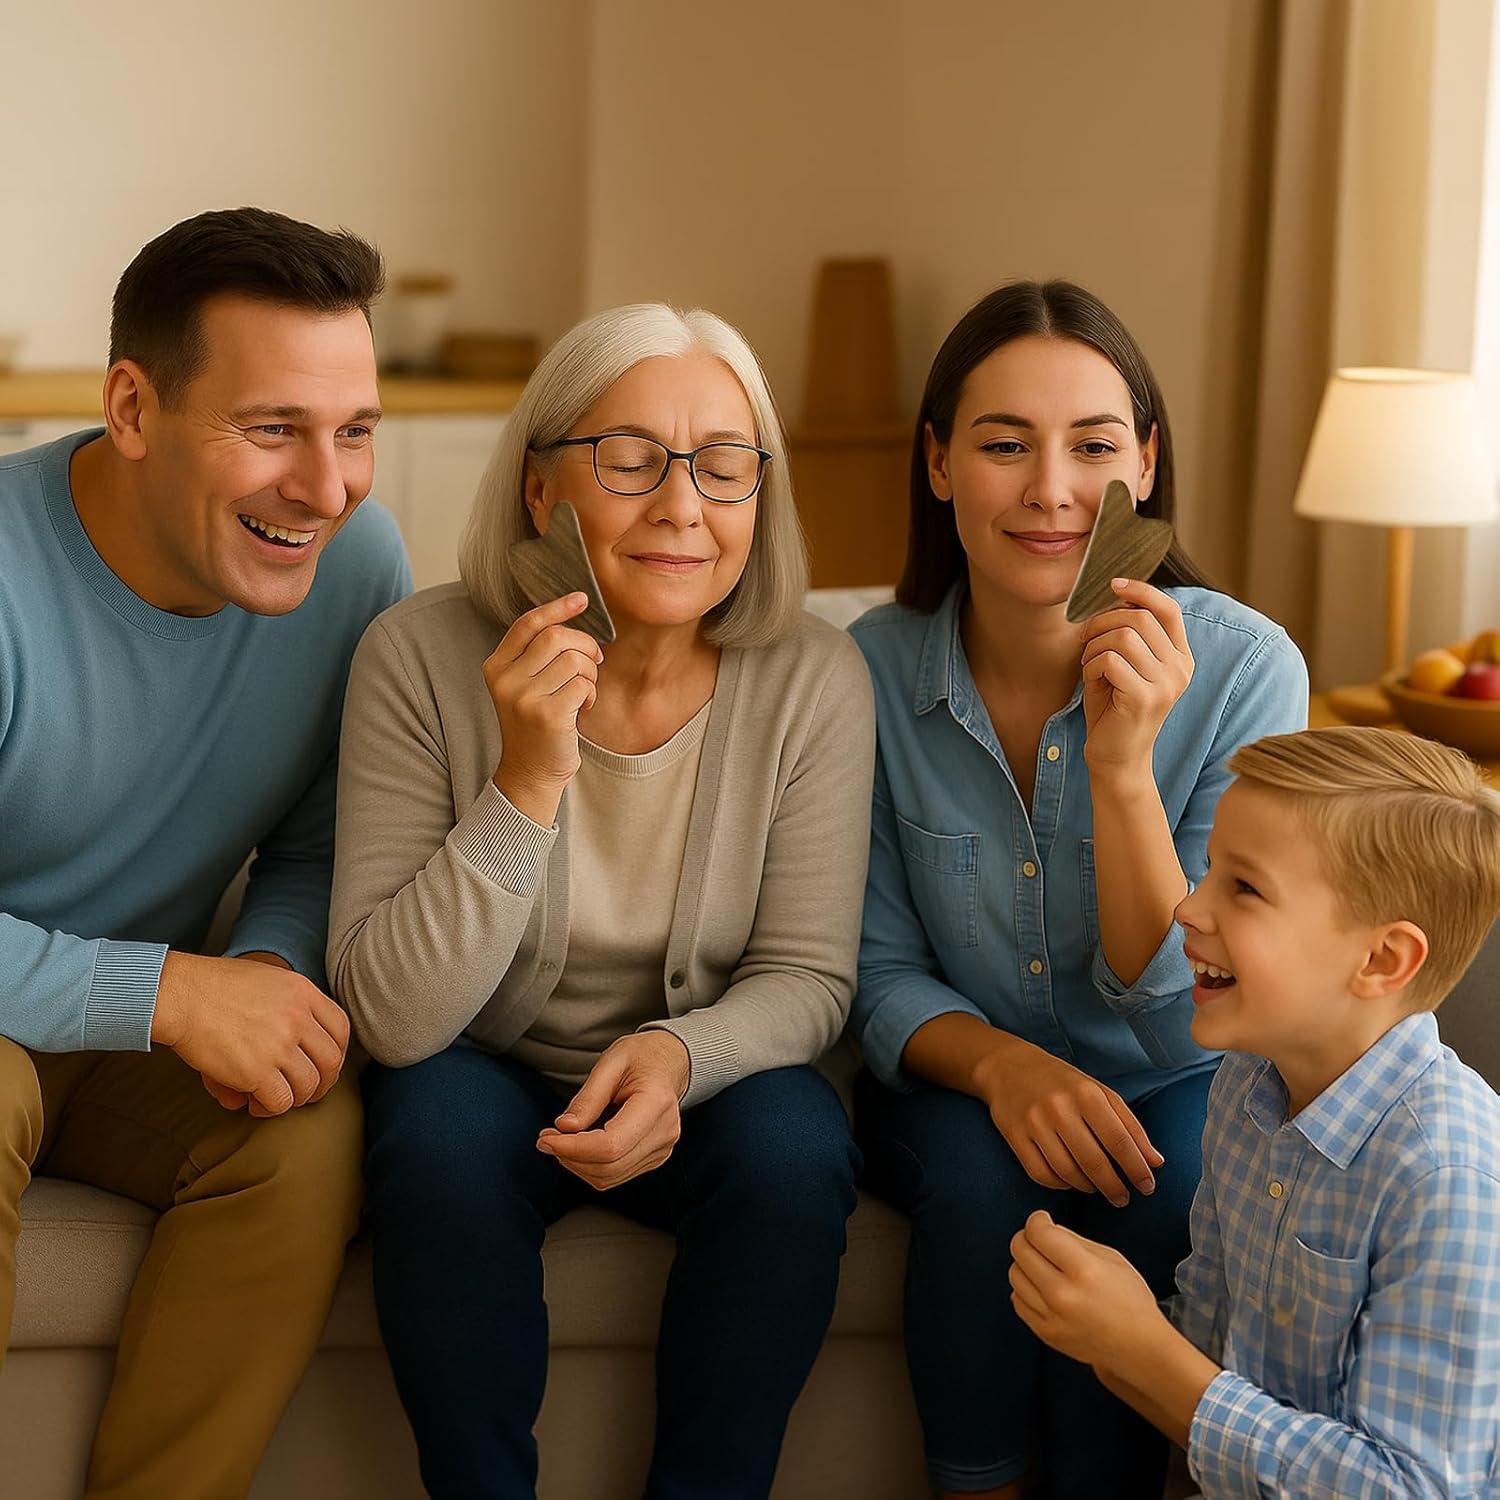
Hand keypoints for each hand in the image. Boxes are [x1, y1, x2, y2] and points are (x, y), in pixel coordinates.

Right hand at [153, 951, 348, 1117]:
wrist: (179, 994)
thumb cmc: (212, 987)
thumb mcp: (266, 981)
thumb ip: (288, 1008)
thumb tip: (294, 1050)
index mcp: (303, 992)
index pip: (340, 1029)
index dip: (336, 1052)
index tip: (324, 1065)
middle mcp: (298, 1017)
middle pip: (331, 1061)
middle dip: (323, 1083)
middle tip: (307, 1093)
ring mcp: (280, 1044)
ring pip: (308, 1086)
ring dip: (294, 1099)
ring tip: (274, 1099)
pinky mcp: (257, 1070)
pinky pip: (280, 1101)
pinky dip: (270, 1108)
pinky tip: (255, 1104)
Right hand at [485, 593, 604, 825]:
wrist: (530, 772)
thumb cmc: (536, 724)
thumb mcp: (525, 685)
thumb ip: (538, 654)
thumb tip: (573, 613)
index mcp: (495, 667)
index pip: (528, 624)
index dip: (556, 607)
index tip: (582, 599)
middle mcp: (504, 680)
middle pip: (557, 637)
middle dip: (585, 646)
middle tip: (594, 664)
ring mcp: (523, 698)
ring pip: (574, 660)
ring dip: (590, 674)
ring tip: (583, 692)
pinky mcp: (546, 715)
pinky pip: (583, 684)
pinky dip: (590, 693)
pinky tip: (582, 708)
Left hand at [537, 1032, 690, 1190]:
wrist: (669, 1061)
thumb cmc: (641, 1056)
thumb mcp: (611, 1062)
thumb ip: (588, 1097)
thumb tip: (564, 1128)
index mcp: (656, 1103)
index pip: (611, 1145)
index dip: (574, 1148)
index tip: (546, 1138)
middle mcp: (664, 1131)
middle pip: (609, 1165)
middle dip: (570, 1157)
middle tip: (547, 1138)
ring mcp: (662, 1148)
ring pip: (610, 1176)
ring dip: (577, 1164)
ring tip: (561, 1140)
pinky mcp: (655, 1157)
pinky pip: (616, 1174)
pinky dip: (590, 1166)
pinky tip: (580, 1145)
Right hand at [974, 1035, 1162, 1205]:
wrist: (1008, 1066)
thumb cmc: (1061, 1082)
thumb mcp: (1098, 1092)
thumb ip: (1129, 1126)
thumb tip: (1155, 1162)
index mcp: (1086, 1094)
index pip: (1119, 1141)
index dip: (1136, 1169)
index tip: (1147, 1187)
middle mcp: (1060, 1108)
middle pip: (1095, 1162)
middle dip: (1114, 1187)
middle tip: (1123, 1198)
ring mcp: (1034, 1123)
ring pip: (1068, 1172)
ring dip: (1088, 1187)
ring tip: (1097, 1188)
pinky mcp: (1014, 1136)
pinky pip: (1041, 1174)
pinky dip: (1060, 1185)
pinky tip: (1070, 1181)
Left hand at [1008, 1210, 1168, 1368]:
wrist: (1139, 1348)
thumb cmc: (1130, 1300)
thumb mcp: (1111, 1258)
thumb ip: (1073, 1240)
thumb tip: (1044, 1228)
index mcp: (1084, 1270)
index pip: (1040, 1233)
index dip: (1037, 1220)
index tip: (1042, 1220)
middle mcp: (1064, 1294)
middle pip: (1020, 1250)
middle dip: (1027, 1237)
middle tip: (1039, 1239)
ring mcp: (1052, 1317)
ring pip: (1014, 1274)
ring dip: (1024, 1263)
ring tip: (1043, 1265)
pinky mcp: (1046, 1334)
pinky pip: (1017, 1300)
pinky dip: (1026, 1289)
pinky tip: (1042, 1288)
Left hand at [1080, 579, 1192, 775]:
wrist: (1117, 758)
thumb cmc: (1115, 709)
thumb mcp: (1126, 666)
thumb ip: (1128, 635)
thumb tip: (1115, 595)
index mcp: (1181, 657)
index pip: (1168, 609)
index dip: (1141, 590)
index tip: (1113, 583)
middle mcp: (1180, 669)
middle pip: (1139, 619)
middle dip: (1103, 623)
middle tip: (1086, 640)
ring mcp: (1167, 684)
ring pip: (1123, 637)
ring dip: (1095, 647)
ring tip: (1090, 666)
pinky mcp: (1146, 698)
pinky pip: (1110, 661)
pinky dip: (1091, 666)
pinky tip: (1092, 681)